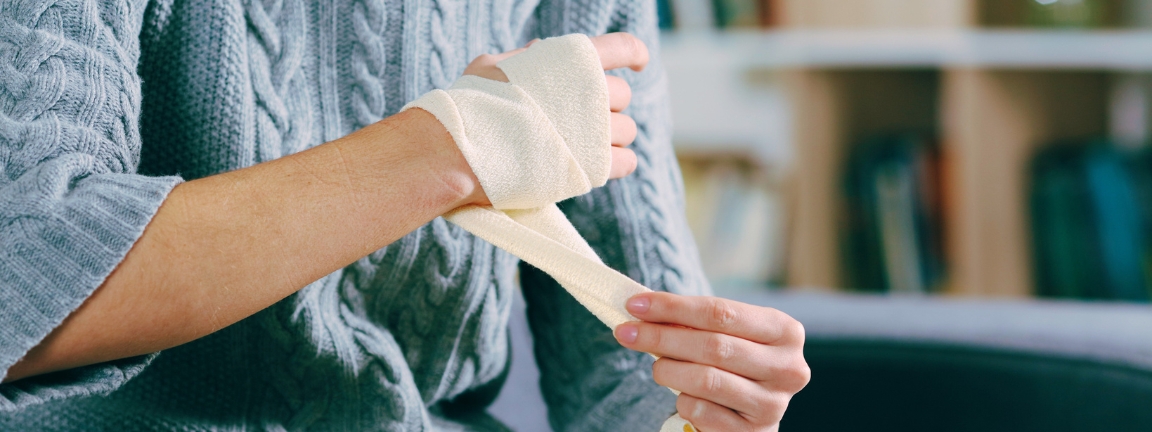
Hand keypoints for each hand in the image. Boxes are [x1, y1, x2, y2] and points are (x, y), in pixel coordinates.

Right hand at [462, 32, 646, 179]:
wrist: (464, 151)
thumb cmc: (471, 106)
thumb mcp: (491, 67)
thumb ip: (520, 58)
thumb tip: (538, 49)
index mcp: (572, 58)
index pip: (623, 46)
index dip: (634, 53)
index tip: (637, 64)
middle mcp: (592, 89)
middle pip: (623, 94)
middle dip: (606, 105)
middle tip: (581, 120)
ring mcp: (598, 129)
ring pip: (628, 130)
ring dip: (610, 138)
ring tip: (580, 147)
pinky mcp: (598, 165)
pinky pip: (628, 161)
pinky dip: (618, 164)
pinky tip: (598, 166)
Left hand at [614, 292, 809, 431]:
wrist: (752, 409)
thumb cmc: (735, 361)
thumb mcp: (726, 334)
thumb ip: (694, 321)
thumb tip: (641, 308)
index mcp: (785, 331)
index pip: (720, 312)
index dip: (674, 307)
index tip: (635, 304)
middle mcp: (788, 368)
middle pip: (713, 345)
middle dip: (661, 337)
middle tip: (626, 332)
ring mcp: (774, 404)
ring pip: (706, 380)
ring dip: (668, 370)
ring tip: (656, 367)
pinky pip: (702, 411)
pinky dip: (683, 400)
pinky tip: (683, 395)